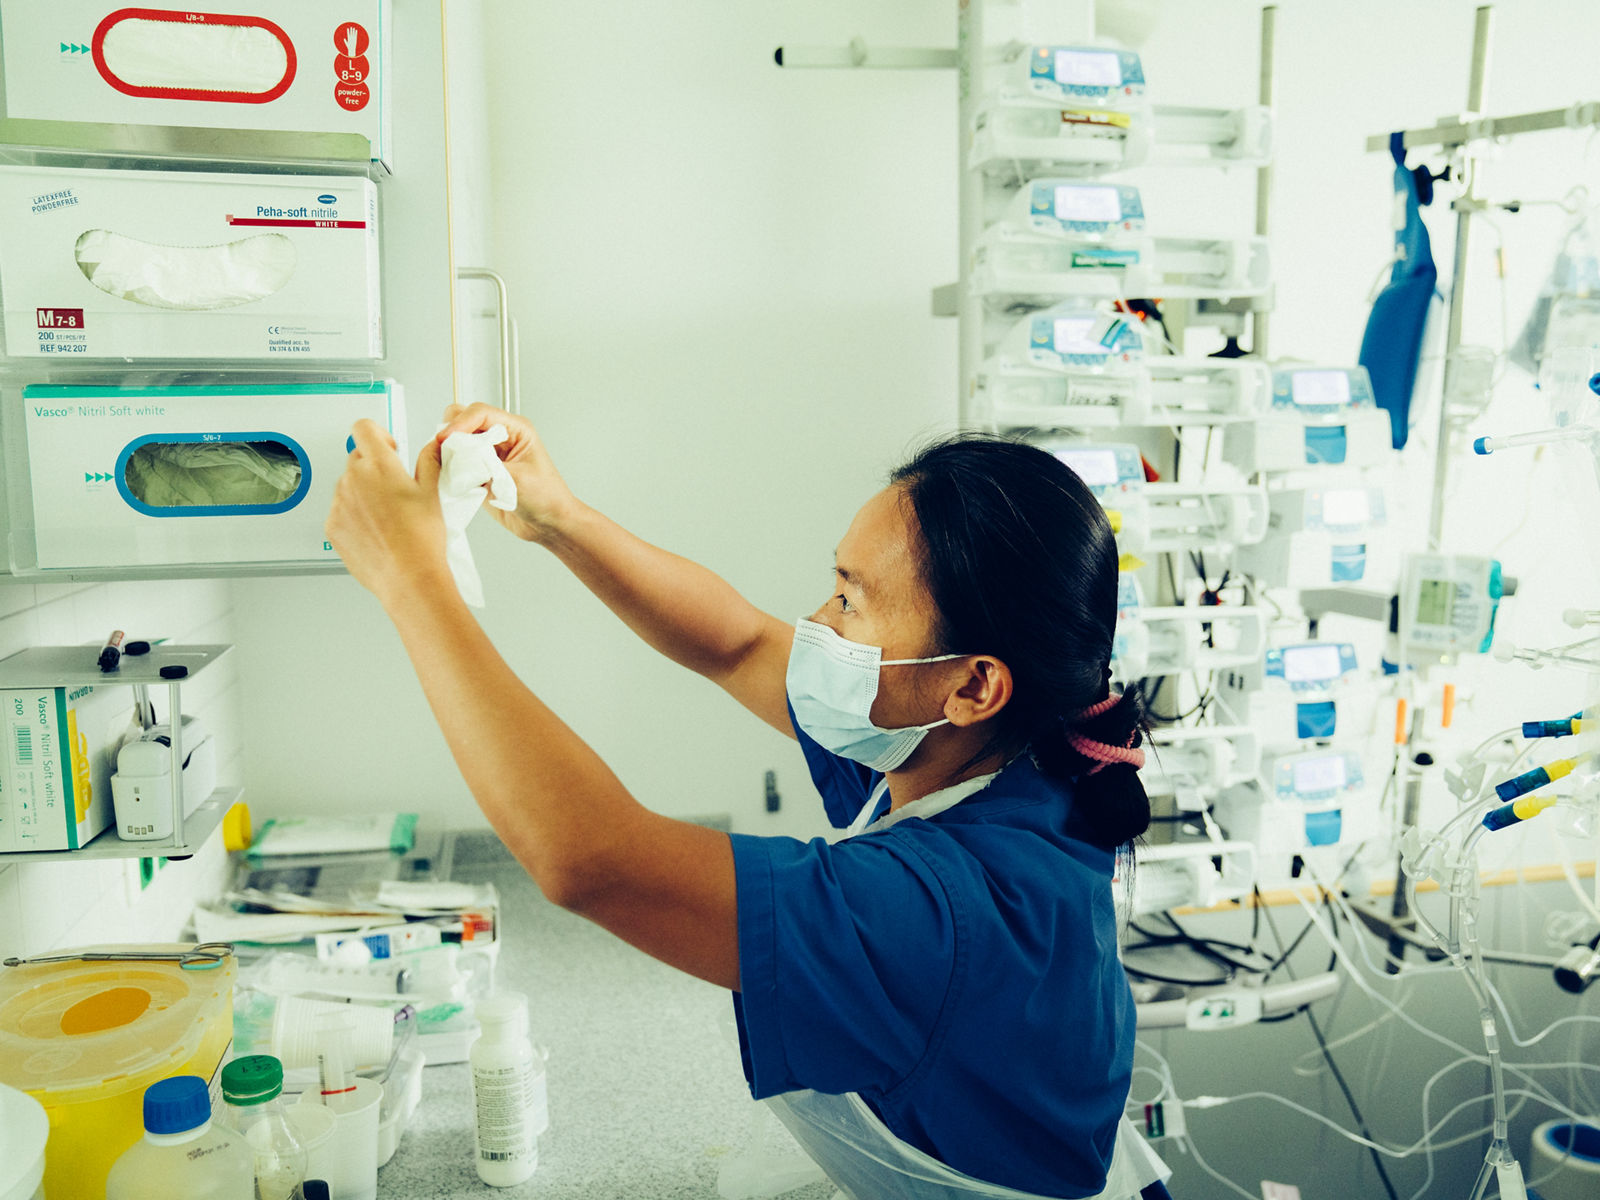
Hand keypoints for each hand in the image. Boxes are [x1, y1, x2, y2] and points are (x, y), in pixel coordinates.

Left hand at [326, 420, 451, 604]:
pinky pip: (340, 510)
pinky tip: (376, 531)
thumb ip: (429, 461)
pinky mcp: (332, 525)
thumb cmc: (422, 540)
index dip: (377, 434)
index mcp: (379, 466)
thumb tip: (432, 446)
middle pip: (357, 458)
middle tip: (394, 489)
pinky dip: (354, 515)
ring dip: (363, 492)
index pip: (363, 428)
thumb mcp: (432, 494)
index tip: (388, 448)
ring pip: (348, 485)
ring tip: (387, 516)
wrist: (407, 578)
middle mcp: (353, 479)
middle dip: (373, 467)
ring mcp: (339, 503)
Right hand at [436, 403, 578, 543]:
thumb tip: (460, 460)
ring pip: (457, 440)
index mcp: (516, 429)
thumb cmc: (546, 498)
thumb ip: (488, 467)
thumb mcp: (518, 480)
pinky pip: (456, 462)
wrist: (548, 524)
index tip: (446, 439)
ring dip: (448, 451)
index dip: (460, 423)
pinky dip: (449, 467)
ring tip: (447, 466)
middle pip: (464, 420)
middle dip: (451, 432)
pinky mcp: (478, 471)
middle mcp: (500, 437)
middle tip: (443, 451)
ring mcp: (487, 454)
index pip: (480, 413)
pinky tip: (452, 478)